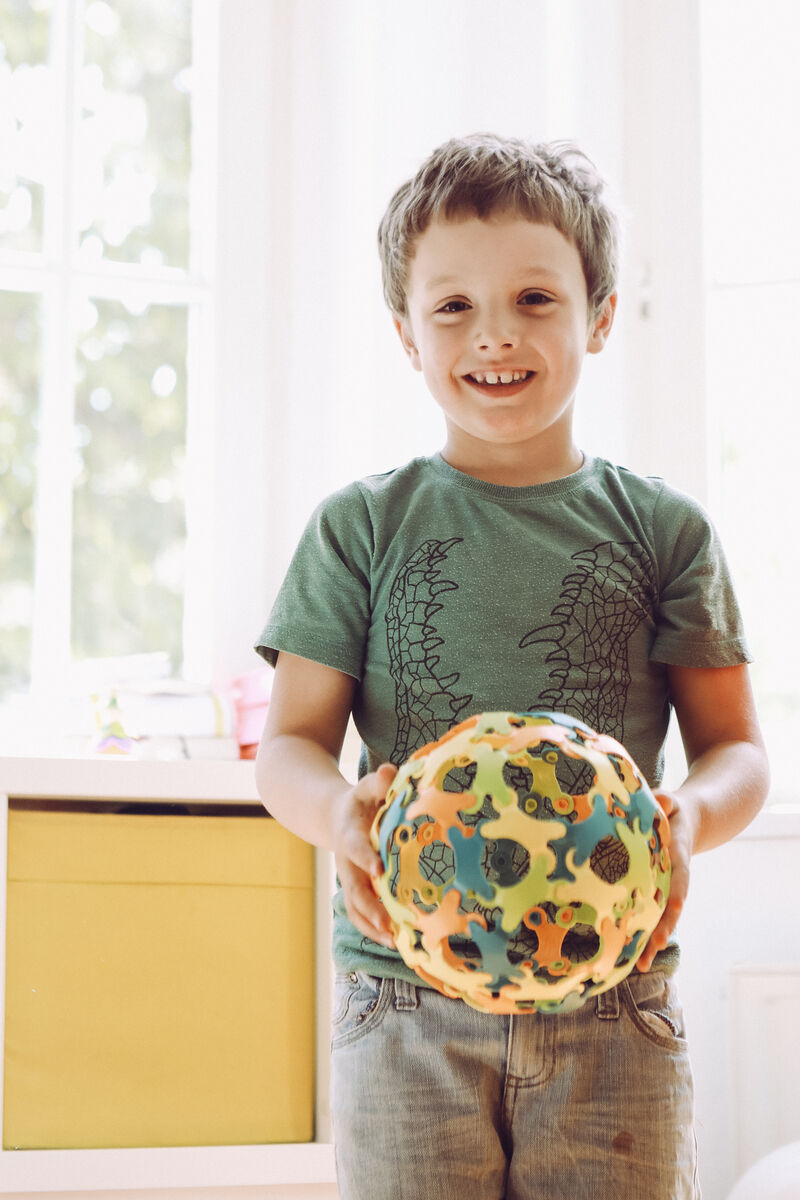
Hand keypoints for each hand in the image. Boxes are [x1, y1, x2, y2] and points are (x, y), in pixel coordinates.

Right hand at [332, 762, 397, 947]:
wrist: (336, 816)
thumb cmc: (360, 801)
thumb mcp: (366, 787)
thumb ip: (377, 781)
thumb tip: (390, 772)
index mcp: (350, 835)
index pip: (356, 848)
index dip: (366, 858)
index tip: (379, 868)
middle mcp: (346, 862)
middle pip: (353, 888)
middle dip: (369, 907)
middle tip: (387, 924)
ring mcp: (350, 879)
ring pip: (355, 907)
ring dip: (371, 926)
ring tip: (394, 942)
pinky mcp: (356, 890)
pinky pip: (361, 913)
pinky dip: (374, 928)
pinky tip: (396, 941)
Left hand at [636, 789, 695, 971]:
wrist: (687, 820)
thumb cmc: (674, 808)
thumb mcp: (672, 799)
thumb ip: (668, 799)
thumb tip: (662, 798)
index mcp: (678, 854)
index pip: (679, 875)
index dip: (677, 891)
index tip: (674, 908)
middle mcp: (673, 876)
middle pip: (669, 906)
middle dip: (663, 927)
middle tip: (656, 948)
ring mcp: (664, 887)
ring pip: (658, 917)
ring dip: (649, 940)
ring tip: (639, 966)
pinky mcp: (653, 891)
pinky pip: (647, 914)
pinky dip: (639, 933)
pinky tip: (626, 955)